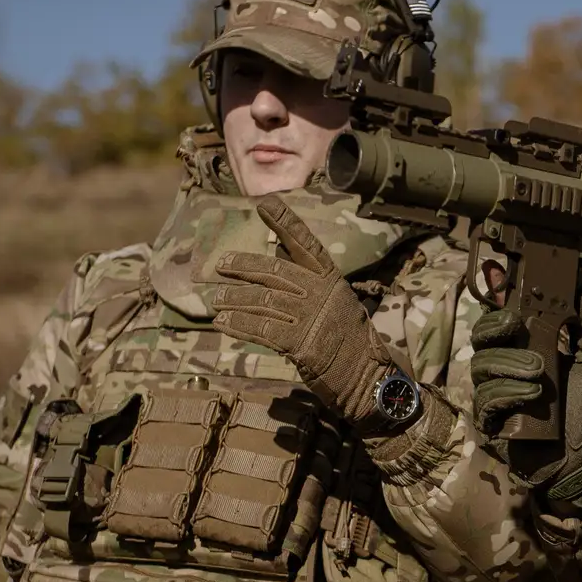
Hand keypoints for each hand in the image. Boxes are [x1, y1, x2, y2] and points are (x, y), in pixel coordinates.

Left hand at [207, 194, 391, 427]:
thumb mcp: (333, 301)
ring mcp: (313, 318)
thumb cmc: (345, 339)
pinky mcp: (303, 344)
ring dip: (234, 300)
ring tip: (215, 302)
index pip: (305, 244)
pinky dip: (239, 325)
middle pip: (275, 272)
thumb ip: (307, 277)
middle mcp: (322, 293)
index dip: (284, 223)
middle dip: (243, 267)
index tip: (264, 204)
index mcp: (331, 279)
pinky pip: (262, 330)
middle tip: (220, 266)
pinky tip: (223, 324)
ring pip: (263, 301)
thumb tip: (277, 248)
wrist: (365, 377)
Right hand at [470, 284, 581, 509]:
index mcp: (525, 352)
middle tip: (516, 323)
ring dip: (509, 363)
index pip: (500, 323)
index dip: (498, 305)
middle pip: (481, 340)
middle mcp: (504, 372)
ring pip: (481, 367)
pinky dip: (507, 393)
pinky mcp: (489, 425)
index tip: (508, 291)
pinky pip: (485, 401)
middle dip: (495, 328)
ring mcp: (494, 398)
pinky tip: (531, 394)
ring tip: (538, 370)